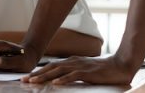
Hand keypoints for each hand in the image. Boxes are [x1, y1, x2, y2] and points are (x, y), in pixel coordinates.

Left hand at [22, 55, 136, 84]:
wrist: (120, 66)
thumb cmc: (102, 70)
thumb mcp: (84, 69)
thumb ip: (72, 72)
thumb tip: (60, 78)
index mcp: (71, 61)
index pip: (51, 66)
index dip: (38, 71)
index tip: (27, 77)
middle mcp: (73, 62)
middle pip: (51, 68)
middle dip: (36, 74)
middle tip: (24, 80)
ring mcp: (80, 66)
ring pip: (58, 71)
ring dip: (45, 77)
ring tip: (34, 82)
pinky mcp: (88, 72)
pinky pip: (73, 76)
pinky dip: (64, 79)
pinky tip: (56, 83)